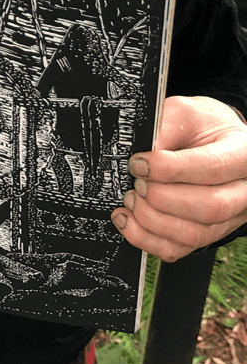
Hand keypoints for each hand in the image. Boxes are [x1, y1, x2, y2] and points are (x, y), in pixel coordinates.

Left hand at [111, 95, 246, 261]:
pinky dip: (147, 240)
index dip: (170, 169)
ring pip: (194, 235)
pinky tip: (128, 221)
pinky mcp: (206, 235)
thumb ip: (165, 128)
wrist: (216, 142)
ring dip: (152, 221)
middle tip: (137, 183)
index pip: (212, 168)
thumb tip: (140, 157)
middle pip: (210, 208)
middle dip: (163, 198)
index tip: (138, 163)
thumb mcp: (186, 113)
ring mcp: (227, 219)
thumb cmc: (204, 127)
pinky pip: (179, 250)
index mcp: (243, 156)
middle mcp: (243, 192)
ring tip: (131, 199)